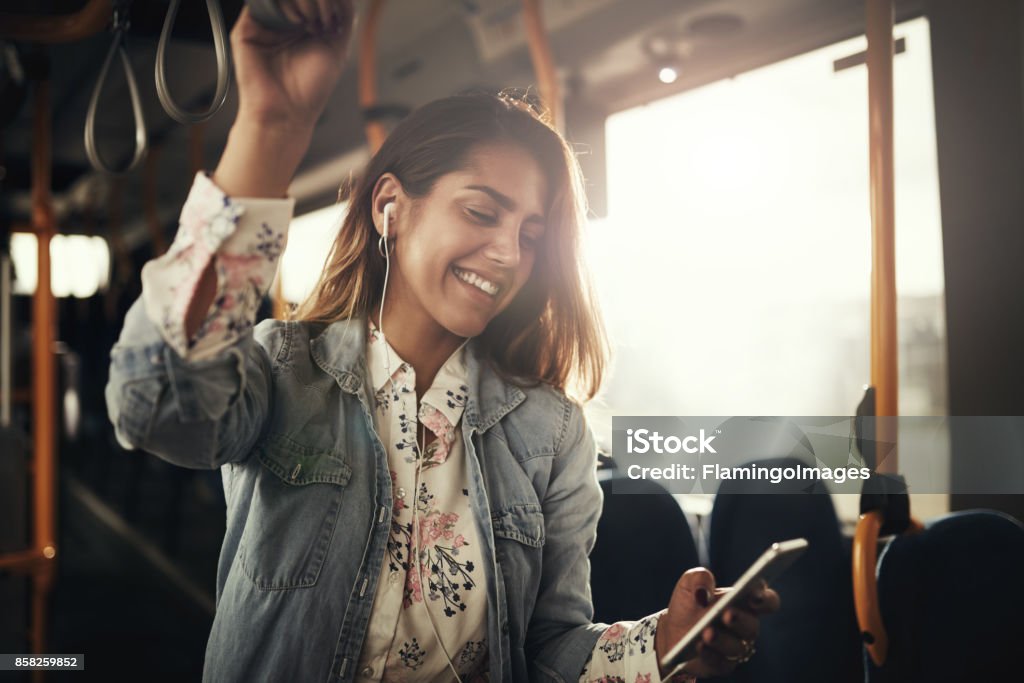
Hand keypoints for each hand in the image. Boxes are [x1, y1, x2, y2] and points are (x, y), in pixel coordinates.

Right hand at [231, 0, 354, 128]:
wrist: (288, 112)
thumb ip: (343, 16)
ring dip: (303, 2)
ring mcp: (264, 24)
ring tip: (311, 26)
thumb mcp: (337, 46)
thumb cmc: (311, 88)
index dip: (327, 1)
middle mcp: (282, 22)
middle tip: (323, 24)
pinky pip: (261, 4)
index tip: (334, 20)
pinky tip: (297, 23)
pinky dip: (283, 6)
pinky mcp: (247, 30)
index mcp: (302, 24)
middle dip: (317, 1)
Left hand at [654, 568, 780, 679]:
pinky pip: (721, 663)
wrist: (672, 630)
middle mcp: (745, 625)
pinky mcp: (722, 664)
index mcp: (745, 601)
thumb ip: (698, 578)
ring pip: (737, 647)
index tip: (754, 595)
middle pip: (752, 626)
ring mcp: (736, 646)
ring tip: (707, 633)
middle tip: (727, 614)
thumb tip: (704, 591)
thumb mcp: (689, 583)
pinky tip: (699, 646)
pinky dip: (709, 654)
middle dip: (740, 620)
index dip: (766, 599)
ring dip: (722, 640)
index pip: (768, 601)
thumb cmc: (688, 603)